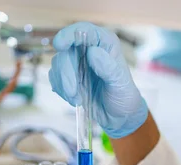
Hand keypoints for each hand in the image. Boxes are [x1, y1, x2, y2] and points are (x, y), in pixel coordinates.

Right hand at [50, 22, 148, 138]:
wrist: (118, 117)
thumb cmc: (124, 97)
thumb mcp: (119, 83)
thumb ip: (108, 68)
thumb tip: (92, 52)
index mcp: (104, 43)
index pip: (83, 30)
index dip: (68, 35)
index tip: (59, 46)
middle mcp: (88, 49)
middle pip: (66, 51)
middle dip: (66, 72)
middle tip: (73, 91)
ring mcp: (77, 63)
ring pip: (58, 64)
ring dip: (64, 84)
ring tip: (77, 99)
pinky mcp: (69, 77)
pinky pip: (56, 78)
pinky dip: (62, 90)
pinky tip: (75, 100)